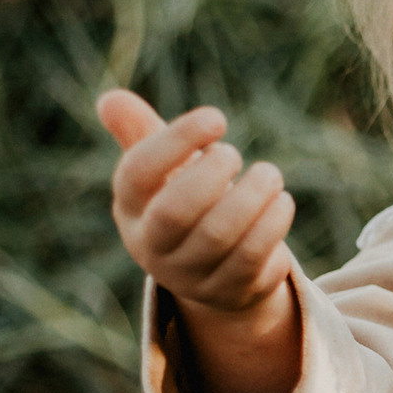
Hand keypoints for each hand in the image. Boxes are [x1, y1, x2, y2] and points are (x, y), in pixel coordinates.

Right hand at [97, 89, 294, 316]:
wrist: (213, 272)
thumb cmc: (185, 201)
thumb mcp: (162, 171)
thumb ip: (139, 134)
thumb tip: (110, 99)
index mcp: (130, 208)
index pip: (137, 173)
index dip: (176, 140)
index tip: (217, 118)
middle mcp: (152, 247)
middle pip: (175, 211)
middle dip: (213, 174)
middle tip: (235, 154)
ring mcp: (190, 275)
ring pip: (220, 236)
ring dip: (252, 197)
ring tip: (269, 174)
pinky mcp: (229, 292)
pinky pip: (253, 259)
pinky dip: (273, 225)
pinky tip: (281, 202)